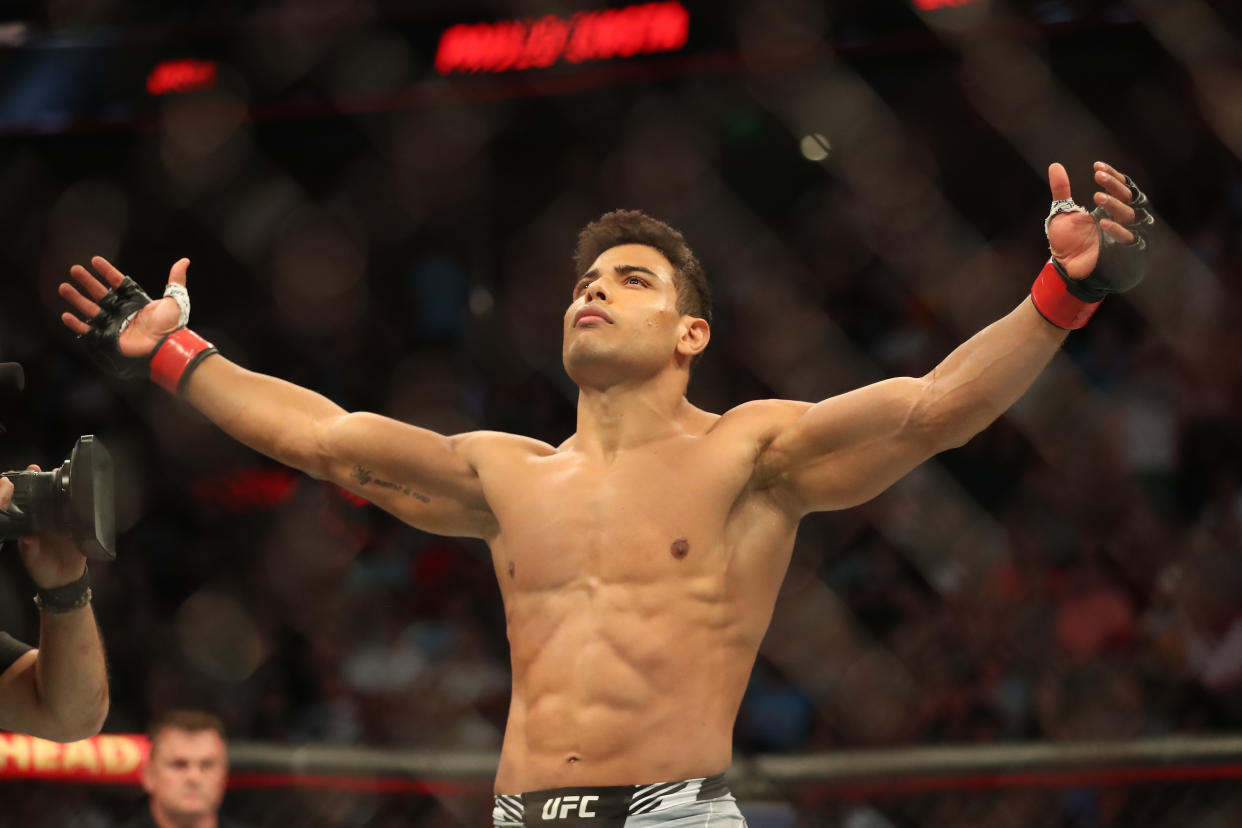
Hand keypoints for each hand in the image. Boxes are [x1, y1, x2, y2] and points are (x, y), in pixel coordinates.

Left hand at [0, 466, 86, 588]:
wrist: (64, 581)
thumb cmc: (41, 568)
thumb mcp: (31, 558)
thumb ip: (29, 548)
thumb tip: (27, 537)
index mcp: (34, 523)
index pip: (31, 501)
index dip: (29, 487)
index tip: (29, 471)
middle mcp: (49, 519)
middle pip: (49, 497)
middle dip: (48, 482)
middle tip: (48, 470)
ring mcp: (66, 522)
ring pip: (66, 502)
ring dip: (67, 489)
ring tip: (67, 475)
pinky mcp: (81, 529)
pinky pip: (84, 515)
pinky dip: (85, 505)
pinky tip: (86, 495)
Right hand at [60, 256, 189, 356]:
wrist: (167, 347)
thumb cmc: (172, 326)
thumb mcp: (175, 300)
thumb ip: (176, 281)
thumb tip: (184, 261)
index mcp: (136, 302)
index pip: (118, 283)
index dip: (106, 272)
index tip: (95, 260)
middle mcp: (122, 312)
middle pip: (100, 293)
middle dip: (87, 281)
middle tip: (74, 269)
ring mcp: (114, 325)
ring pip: (90, 309)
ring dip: (76, 298)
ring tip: (63, 287)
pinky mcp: (108, 338)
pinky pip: (88, 331)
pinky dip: (76, 324)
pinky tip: (66, 315)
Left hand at [1047, 161, 1137, 279]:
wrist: (1064, 267)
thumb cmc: (1066, 241)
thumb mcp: (1062, 212)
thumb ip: (1061, 190)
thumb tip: (1055, 166)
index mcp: (1109, 208)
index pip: (1120, 186)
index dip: (1112, 176)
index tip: (1097, 167)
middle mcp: (1118, 218)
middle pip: (1128, 197)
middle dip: (1115, 185)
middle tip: (1099, 176)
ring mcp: (1121, 234)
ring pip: (1130, 215)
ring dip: (1115, 204)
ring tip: (1098, 196)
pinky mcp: (1121, 251)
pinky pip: (1128, 238)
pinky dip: (1117, 229)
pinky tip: (1102, 222)